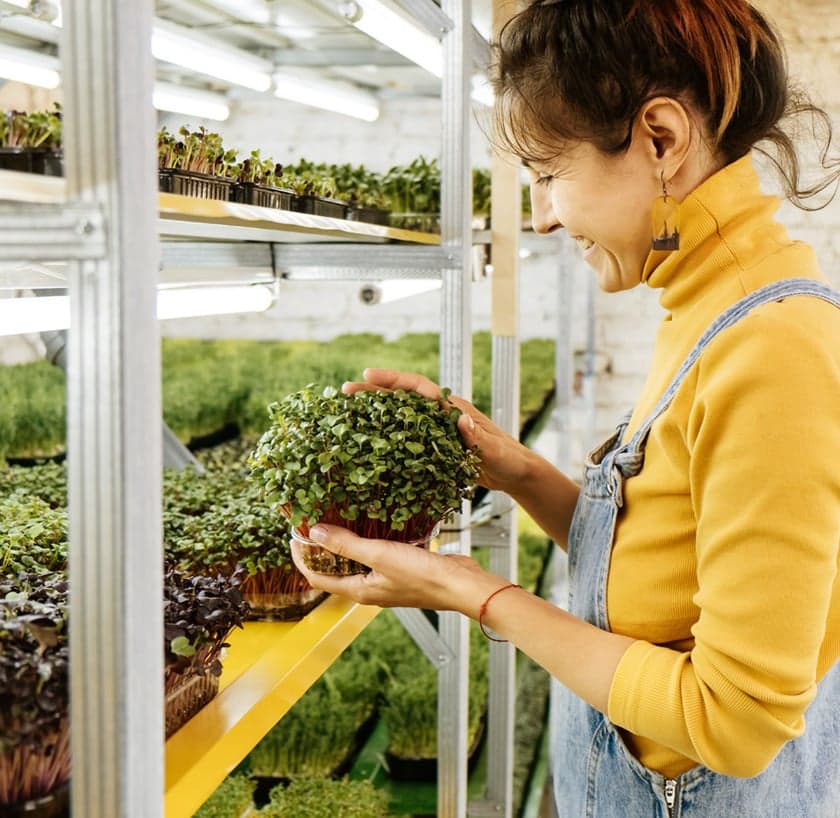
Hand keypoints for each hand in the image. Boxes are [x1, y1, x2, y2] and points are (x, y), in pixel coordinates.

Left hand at [290, 523, 497, 614]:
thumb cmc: (422, 577)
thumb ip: (347, 545)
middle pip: (335, 570)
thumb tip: (315, 533)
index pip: (318, 579)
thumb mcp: (379, 556)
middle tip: (313, 522)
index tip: (293, 537)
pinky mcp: (402, 570)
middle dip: (322, 548)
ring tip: (338, 519)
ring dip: (346, 543)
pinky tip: (373, 524)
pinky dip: (369, 541)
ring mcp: (386, 580)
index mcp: (359, 591)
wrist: (461, 585)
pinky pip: (377, 555)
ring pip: (357, 561)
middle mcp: (370, 588)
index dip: (302, 559)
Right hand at [342, 368, 532, 492]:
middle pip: (403, 397)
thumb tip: (461, 421)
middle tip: (345, 391)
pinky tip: (370, 442)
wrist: (515, 472)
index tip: (367, 375)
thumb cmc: (508, 459)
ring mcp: (436, 429)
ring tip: (349, 413)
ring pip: (401, 416)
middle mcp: (441, 413)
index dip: (393, 380)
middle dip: (374, 392)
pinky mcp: (435, 445)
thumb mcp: (493, 450)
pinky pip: (407, 436)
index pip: (418, 387)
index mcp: (453, 408)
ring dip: (377, 412)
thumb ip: (478, 438)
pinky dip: (388, 435)